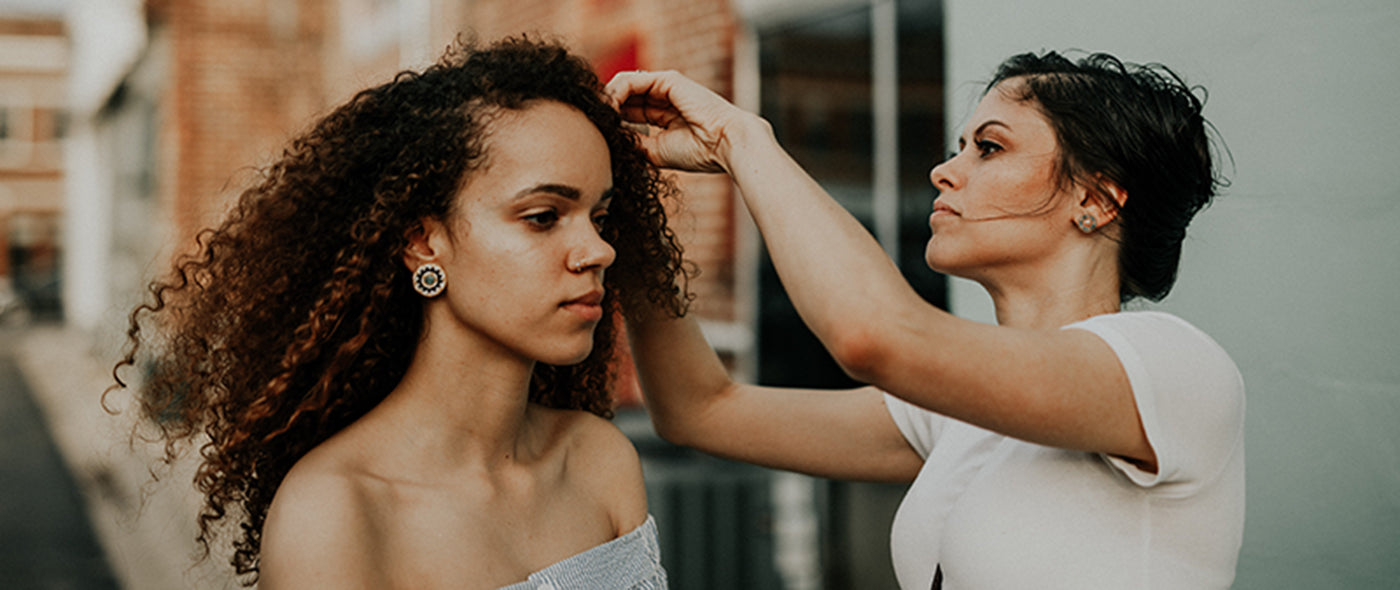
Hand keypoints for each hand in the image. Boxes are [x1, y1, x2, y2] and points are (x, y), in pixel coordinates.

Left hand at [605, 70, 762, 173]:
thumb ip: (634, 143)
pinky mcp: (666, 79)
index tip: (594, 136)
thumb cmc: (698, 153)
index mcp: (663, 115)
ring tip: (595, 119)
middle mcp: (663, 97)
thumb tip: (608, 141)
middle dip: (604, 110)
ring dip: (605, 102)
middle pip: (623, 97)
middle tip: (588, 126)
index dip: (610, 121)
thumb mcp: (655, 152)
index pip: (628, 112)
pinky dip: (614, 94)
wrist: (725, 145)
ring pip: (623, 87)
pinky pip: (630, 81)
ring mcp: (664, 86)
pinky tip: (607, 110)